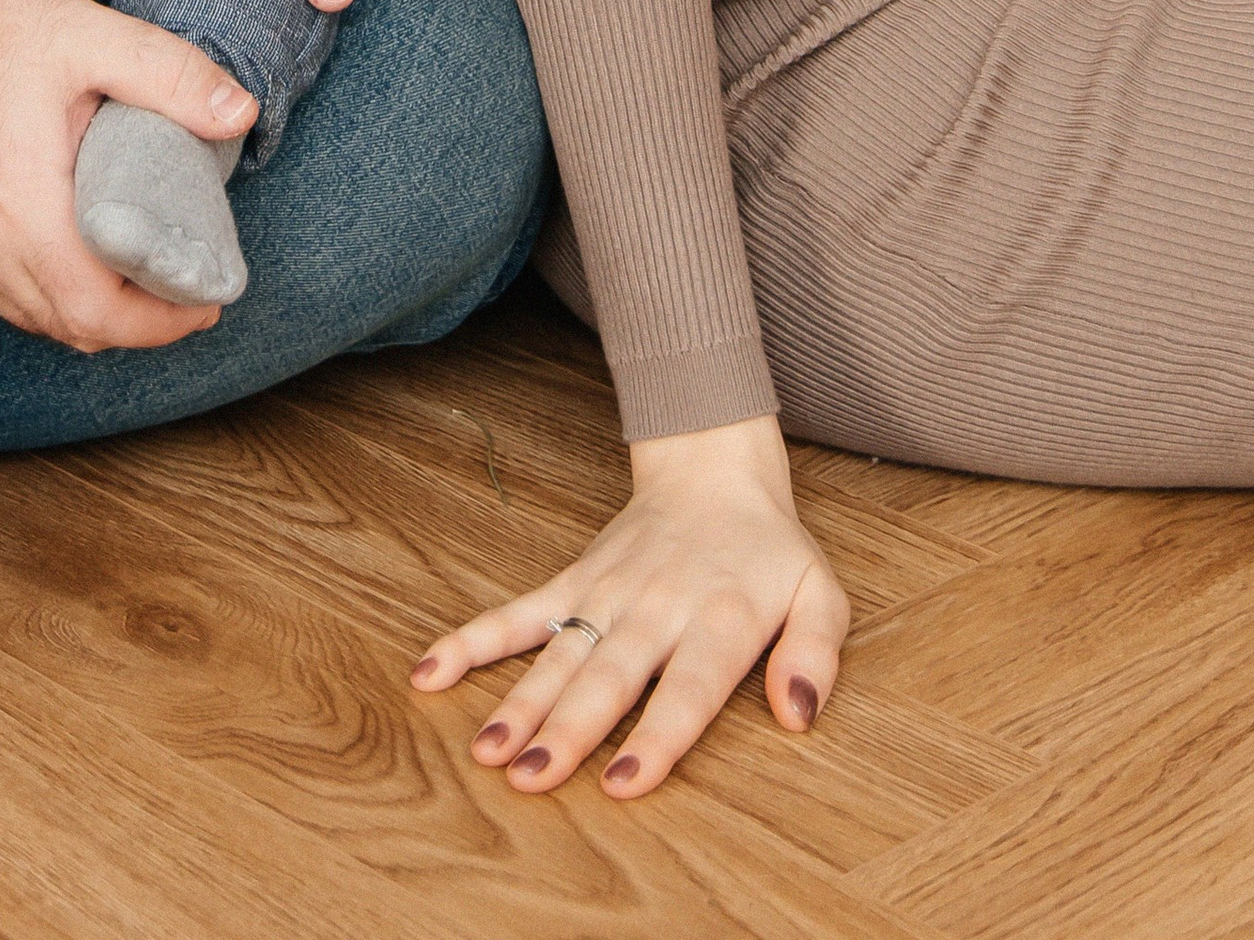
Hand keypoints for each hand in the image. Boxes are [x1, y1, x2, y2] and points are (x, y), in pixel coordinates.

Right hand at [0, 0, 259, 348]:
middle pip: (69, 326)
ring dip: (88, 310)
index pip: (100, 313)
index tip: (206, 302)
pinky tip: (73, 254)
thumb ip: (170, 74)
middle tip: (185, 289)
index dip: (162, 322)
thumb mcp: (87, 35)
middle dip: (137, 321)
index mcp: (21, 210)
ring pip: (30, 314)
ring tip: (138, 273)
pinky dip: (43, 291)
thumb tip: (241, 114)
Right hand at [411, 419, 845, 798]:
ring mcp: (605, 592)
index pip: (686, 689)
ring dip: (519, 702)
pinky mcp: (575, 581)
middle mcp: (655, 608)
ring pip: (558, 654)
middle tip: (529, 777)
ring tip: (487, 751)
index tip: (623, 784)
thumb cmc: (769, 552)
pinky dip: (473, 641)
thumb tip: (798, 714)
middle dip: (567, 730)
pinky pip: (518, 612)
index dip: (655, 738)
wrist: (713, 469)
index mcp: (718, 619)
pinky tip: (431, 672)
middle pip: (607, 677)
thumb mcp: (821, 594)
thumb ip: (816, 654)